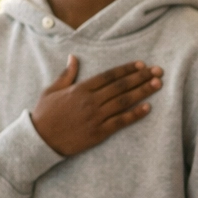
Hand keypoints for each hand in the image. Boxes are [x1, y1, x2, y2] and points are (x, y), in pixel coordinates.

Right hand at [30, 56, 160, 156]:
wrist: (39, 140)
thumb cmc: (44, 114)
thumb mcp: (51, 90)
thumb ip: (66, 74)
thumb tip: (73, 57)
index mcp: (79, 89)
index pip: (109, 76)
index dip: (126, 69)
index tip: (141, 64)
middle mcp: (90, 101)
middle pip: (120, 86)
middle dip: (141, 77)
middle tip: (158, 71)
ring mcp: (95, 117)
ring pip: (124, 101)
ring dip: (142, 92)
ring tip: (157, 84)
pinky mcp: (98, 133)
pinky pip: (120, 122)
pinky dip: (134, 114)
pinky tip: (147, 108)